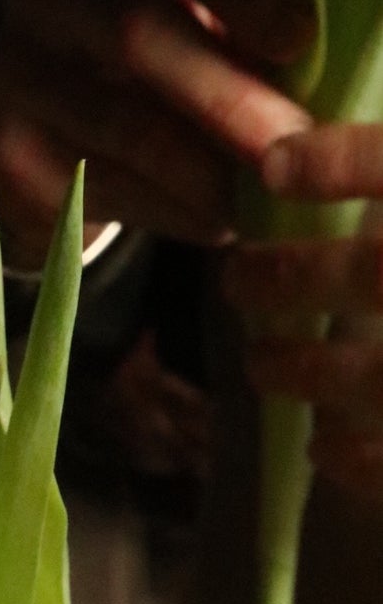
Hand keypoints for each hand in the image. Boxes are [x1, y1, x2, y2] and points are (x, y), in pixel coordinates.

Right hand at [0, 0, 314, 268]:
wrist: (46, 137)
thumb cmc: (147, 73)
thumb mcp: (192, 28)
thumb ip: (234, 39)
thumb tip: (293, 104)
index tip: (297, 40)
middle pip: (136, 33)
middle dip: (220, 95)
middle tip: (281, 144)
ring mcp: (12, 71)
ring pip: (115, 123)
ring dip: (196, 170)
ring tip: (252, 202)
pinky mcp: (3, 151)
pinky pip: (93, 185)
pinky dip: (164, 211)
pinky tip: (211, 225)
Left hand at [226, 125, 382, 503]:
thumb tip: (294, 151)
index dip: (342, 162)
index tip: (273, 168)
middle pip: (380, 273)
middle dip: (294, 277)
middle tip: (235, 279)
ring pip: (375, 374)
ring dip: (301, 369)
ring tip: (261, 364)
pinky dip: (349, 452)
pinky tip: (322, 443)